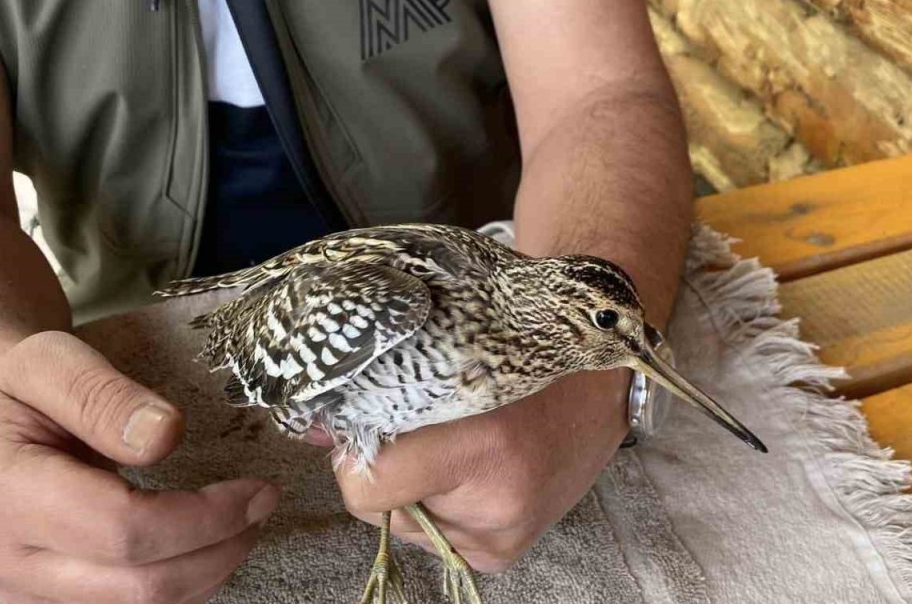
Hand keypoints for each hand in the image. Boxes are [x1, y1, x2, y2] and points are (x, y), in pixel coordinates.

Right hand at [0, 331, 279, 603]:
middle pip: (136, 586)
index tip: (256, 489)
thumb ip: (105, 395)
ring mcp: (21, 591)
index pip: (122, 528)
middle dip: (217, 550)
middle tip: (262, 506)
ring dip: (206, 573)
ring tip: (242, 525)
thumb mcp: (53, 359)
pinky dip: (179, 585)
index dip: (202, 517)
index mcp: (3, 491)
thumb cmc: (22, 387)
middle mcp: (4, 556)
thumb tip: (164, 435)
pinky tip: (204, 546)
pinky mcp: (44, 603)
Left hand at [331, 367, 628, 572]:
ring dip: (412, 491)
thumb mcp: (456, 359)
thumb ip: (385, 394)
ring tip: (459, 447)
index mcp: (482, 446)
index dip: (354, 454)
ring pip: (404, 524)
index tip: (367, 422)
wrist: (600, 384)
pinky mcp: (505, 554)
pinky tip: (473, 476)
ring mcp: (503, 536)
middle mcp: (495, 503)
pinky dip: (437, 509)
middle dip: (383, 472)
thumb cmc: (524, 357)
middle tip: (421, 430)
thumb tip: (310, 426)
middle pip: (379, 508)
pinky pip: (433, 538)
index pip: (368, 484)